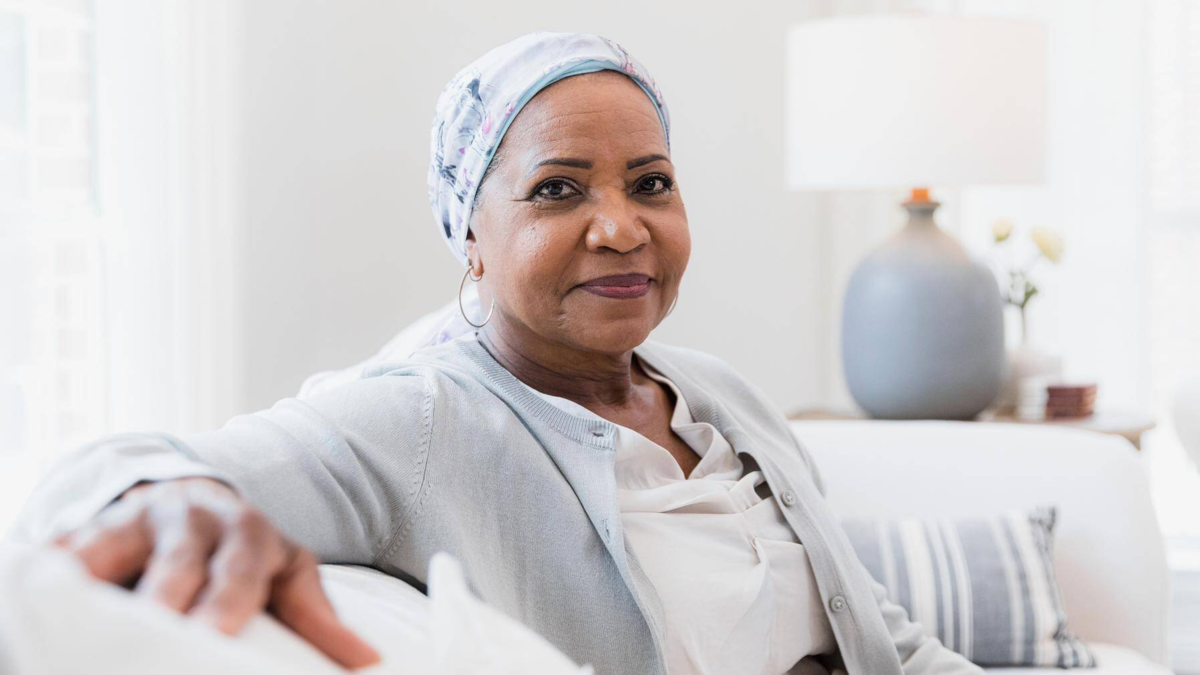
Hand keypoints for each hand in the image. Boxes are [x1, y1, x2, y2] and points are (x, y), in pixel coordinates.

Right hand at [54, 477, 380, 668]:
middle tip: (154, 633)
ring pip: (112, 549)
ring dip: (98, 580)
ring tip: (88, 618)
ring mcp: (136, 519)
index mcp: (249, 533)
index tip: (213, 636)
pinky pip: (66, 548)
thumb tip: (370, 663)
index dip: (225, 603)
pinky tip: (47, 595)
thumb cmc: (245, 553)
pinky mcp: (89, 529)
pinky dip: (55, 569)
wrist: (193, 502)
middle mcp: (193, 520)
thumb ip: (318, 618)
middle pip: (175, 563)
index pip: (239, 571)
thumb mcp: (288, 576)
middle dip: (163, 598)